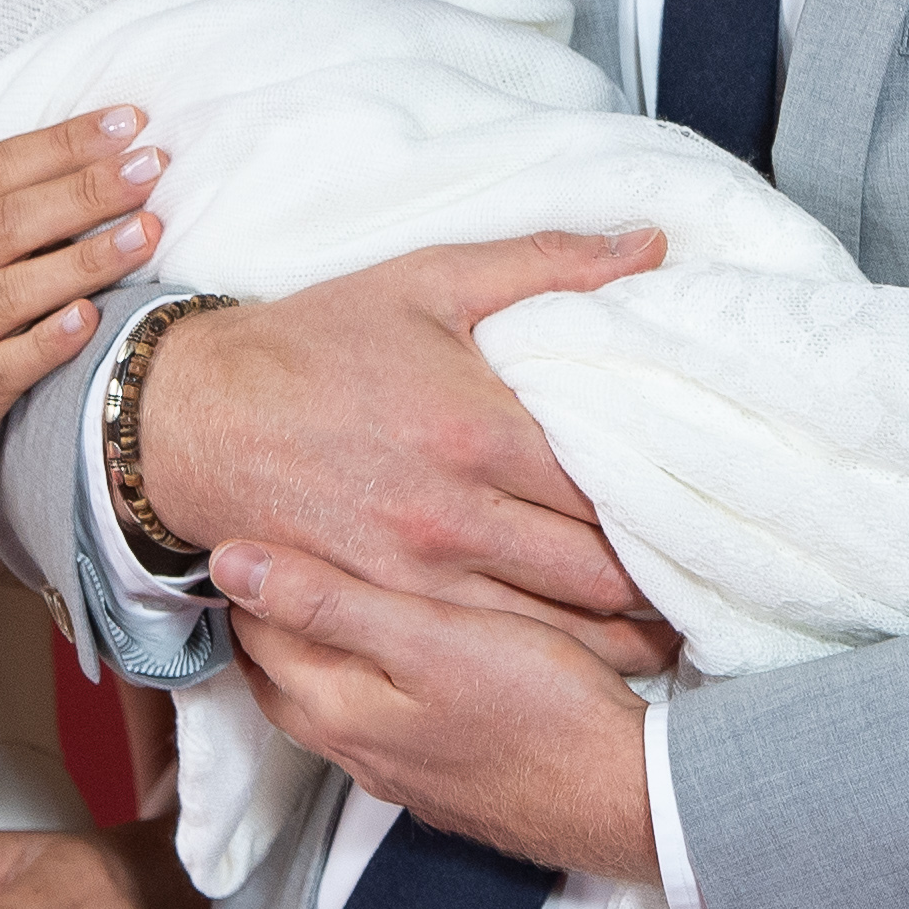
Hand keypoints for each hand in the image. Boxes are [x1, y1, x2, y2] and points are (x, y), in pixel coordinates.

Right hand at [0, 112, 166, 536]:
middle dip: (85, 186)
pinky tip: (92, 319)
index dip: (59, 142)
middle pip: (5, 221)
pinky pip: (1, 369)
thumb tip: (57, 189)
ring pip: (9, 290)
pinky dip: (47, 340)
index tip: (124, 121)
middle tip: (152, 162)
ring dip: (85, 257)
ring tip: (149, 231)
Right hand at [140, 232, 680, 673]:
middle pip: (597, 575)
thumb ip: (547, 264)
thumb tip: (650, 243)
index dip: (674, 511)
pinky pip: (485, 651)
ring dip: (618, 641)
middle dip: (661, 590)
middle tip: (707, 589)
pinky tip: (583, 666)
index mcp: (482, 430)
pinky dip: (544, 662)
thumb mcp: (429, 280)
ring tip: (668, 639)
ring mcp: (417, 573)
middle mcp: (457, 514)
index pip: (613, 490)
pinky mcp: (381, 608)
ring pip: (552, 632)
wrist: (194, 416)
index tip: (713, 518)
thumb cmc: (314, 341)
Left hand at [216, 541, 659, 881]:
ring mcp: (402, 776)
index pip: (258, 637)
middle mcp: (357, 752)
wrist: (627, 798)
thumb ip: (328, 601)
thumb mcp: (427, 634)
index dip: (248, 580)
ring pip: (330, 706)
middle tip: (271, 561)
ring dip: (315, 657)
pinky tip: (398, 665)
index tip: (246, 529)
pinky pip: (380, 728)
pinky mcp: (447, 783)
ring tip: (323, 600)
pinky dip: (366, 687)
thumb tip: (230, 563)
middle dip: (267, 623)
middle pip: (282, 679)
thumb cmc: (536, 705)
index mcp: (339, 709)